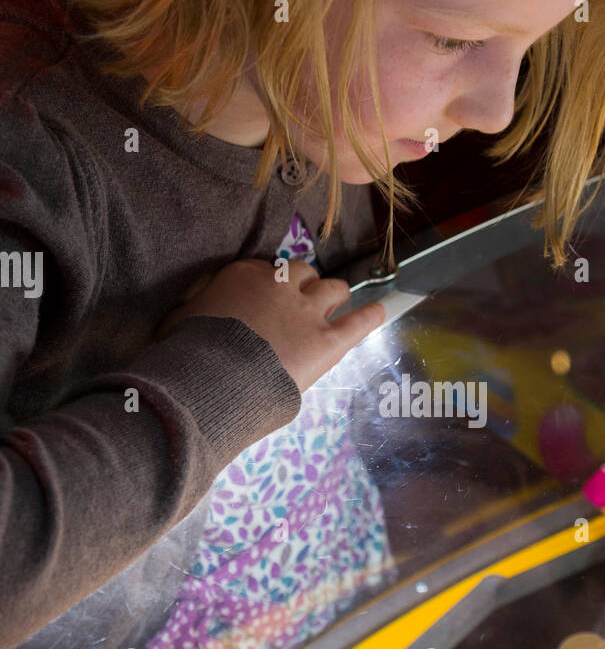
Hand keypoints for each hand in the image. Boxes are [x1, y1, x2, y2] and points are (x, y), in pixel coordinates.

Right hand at [156, 258, 384, 392]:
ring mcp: (308, 313)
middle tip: (302, 304)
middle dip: (305, 287)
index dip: (272, 285)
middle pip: (305, 273)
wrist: (214, 378)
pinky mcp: (327, 342)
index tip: (270, 297)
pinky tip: (380, 310)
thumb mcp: (179, 321)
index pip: (268, 269)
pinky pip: (359, 322)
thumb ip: (191, 314)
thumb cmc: (189, 353)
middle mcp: (280, 286)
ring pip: (334, 289)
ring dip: (334, 296)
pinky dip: (371, 316)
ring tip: (336, 304)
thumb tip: (183, 320)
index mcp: (245, 276)